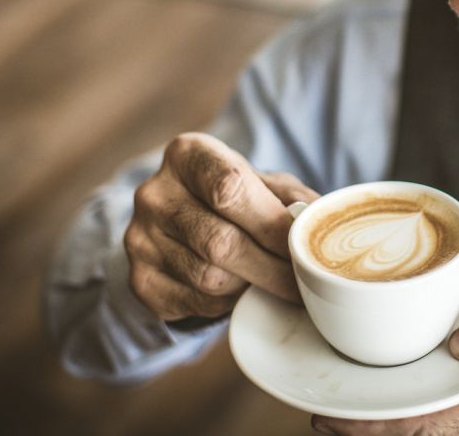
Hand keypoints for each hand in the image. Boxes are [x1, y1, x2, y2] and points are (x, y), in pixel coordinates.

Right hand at [123, 132, 318, 321]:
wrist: (180, 218)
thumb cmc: (234, 194)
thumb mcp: (262, 181)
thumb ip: (291, 196)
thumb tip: (318, 220)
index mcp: (187, 154)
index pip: (229, 188)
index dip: (272, 224)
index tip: (302, 246)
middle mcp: (154, 194)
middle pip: (220, 241)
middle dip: (272, 268)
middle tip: (305, 282)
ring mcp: (140, 238)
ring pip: (209, 278)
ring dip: (251, 285)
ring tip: (274, 280)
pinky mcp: (139, 279)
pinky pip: (195, 301)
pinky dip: (227, 302)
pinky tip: (241, 290)